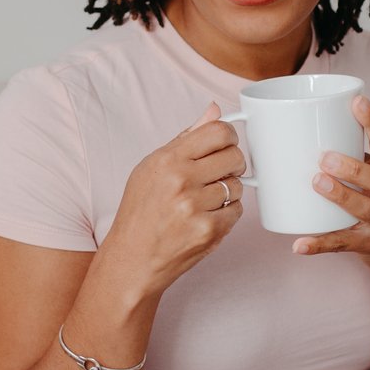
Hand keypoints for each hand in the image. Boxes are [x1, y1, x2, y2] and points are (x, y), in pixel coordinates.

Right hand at [96, 100, 249, 298]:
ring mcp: (195, 207)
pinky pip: (237, 211)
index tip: (226, 144)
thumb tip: (215, 110)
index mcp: (167, 160)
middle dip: (232, 164)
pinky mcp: (209, 231)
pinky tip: (206, 217)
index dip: (228, 136)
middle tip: (219, 174)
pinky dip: (227, 214)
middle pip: (234, 156)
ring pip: (238, 186)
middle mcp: (181, 181)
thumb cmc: (140, 212)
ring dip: (228, 192)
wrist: (132, 259)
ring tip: (205, 201)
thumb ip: (186, 138)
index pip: (217, 131)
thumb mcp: (152, 167)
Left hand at [290, 94, 369, 296]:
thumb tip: (313, 131)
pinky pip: (343, 244)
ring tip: (317, 183)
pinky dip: (320, 244)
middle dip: (354, 168)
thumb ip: (358, 157)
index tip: (358, 102)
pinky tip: (299, 244)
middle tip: (325, 157)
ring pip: (366, 209)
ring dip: (341, 196)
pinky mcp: (369, 245)